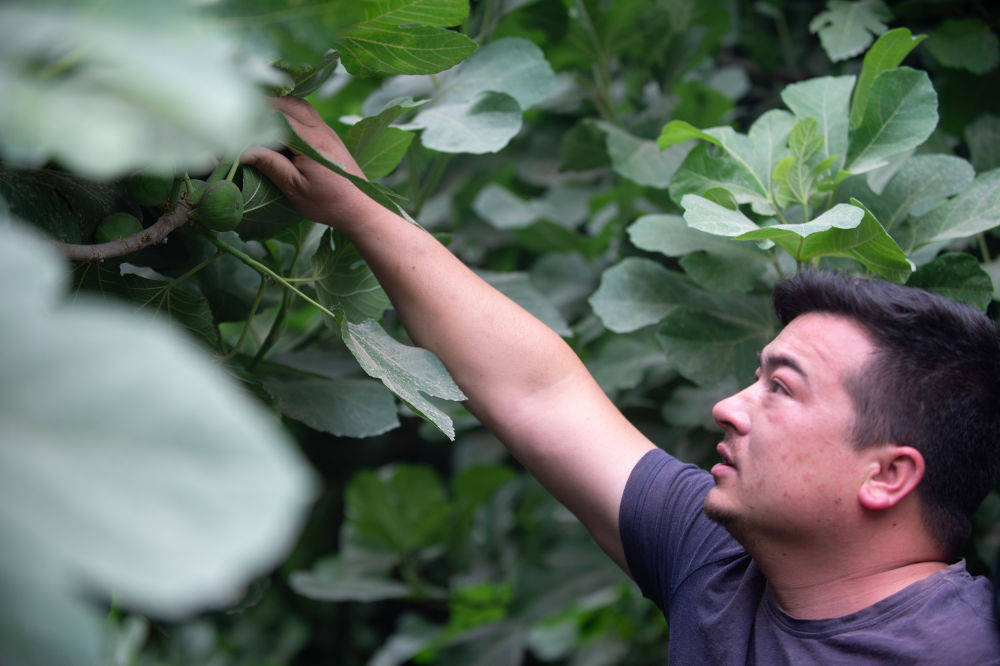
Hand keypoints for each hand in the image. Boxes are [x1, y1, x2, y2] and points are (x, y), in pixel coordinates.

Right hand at [241, 97, 382, 230]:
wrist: (361, 208)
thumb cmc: (329, 203)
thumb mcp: (296, 189)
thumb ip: (271, 166)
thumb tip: (242, 151)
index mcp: (311, 142)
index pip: (277, 117)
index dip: (254, 118)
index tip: (235, 122)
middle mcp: (320, 130)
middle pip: (289, 103)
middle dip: (265, 104)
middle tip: (242, 111)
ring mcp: (327, 130)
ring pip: (300, 105)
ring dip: (280, 105)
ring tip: (258, 114)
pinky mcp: (330, 135)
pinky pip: (308, 114)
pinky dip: (291, 112)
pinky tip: (278, 122)